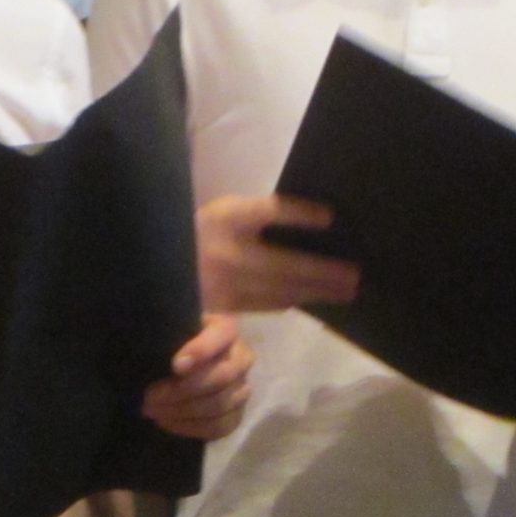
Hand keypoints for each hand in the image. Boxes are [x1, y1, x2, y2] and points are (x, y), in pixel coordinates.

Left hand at [142, 315, 252, 439]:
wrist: (183, 358)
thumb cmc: (172, 336)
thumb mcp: (170, 326)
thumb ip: (165, 330)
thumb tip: (144, 341)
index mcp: (226, 328)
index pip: (222, 336)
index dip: (201, 350)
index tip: (175, 366)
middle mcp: (241, 357)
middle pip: (221, 377)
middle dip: (182, 390)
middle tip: (150, 396)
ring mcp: (242, 387)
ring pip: (220, 405)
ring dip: (183, 411)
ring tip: (152, 410)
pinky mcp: (237, 413)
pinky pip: (221, 426)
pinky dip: (192, 428)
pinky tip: (166, 422)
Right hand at [197, 195, 358, 312]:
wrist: (160, 263)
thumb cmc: (199, 231)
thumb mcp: (226, 212)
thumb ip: (263, 213)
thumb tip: (319, 218)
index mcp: (226, 219)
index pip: (270, 212)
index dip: (300, 215)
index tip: (330, 217)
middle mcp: (228, 252)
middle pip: (286, 265)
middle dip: (324, 273)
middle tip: (355, 276)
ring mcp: (227, 283)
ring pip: (281, 290)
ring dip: (314, 292)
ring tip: (343, 291)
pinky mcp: (226, 304)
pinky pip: (267, 304)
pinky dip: (291, 301)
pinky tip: (307, 299)